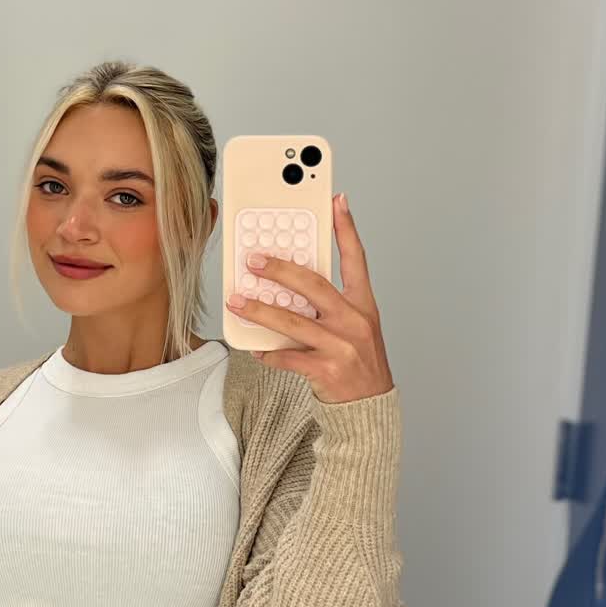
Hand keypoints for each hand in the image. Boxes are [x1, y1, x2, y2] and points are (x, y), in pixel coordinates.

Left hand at [225, 191, 393, 403]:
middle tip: (253, 260)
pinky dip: (267, 351)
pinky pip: (288, 356)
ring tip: (236, 301)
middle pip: (314, 285)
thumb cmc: (357, 360)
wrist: (369, 406)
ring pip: (293, 321)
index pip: (356, 258)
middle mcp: (355, 320)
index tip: (335, 201)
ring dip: (260, 310)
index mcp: (363, 304)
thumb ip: (331, 302)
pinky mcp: (327, 369)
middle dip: (280, 269)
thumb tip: (291, 279)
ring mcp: (342, 345)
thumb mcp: (355, 325)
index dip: (346, 228)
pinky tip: (254, 347)